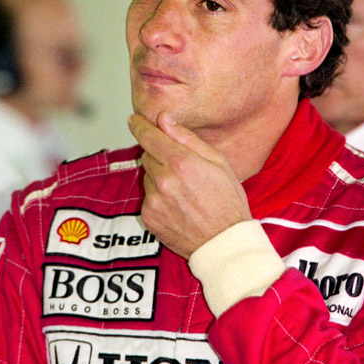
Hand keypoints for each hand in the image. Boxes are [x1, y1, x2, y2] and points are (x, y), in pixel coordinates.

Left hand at [129, 113, 251, 258]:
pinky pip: (148, 198)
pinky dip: (159, 198)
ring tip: (184, 193)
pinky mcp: (149, 217)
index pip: (149, 136)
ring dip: (160, 179)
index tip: (135, 120)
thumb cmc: (228, 203)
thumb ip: (187, 139)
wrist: (224, 243)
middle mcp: (164, 180)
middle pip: (147, 155)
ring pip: (148, 177)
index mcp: (182, 163)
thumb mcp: (219, 162)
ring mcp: (154, 200)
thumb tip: (164, 120)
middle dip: (159, 156)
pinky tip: (178, 206)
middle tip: (182, 169)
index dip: (140, 125)